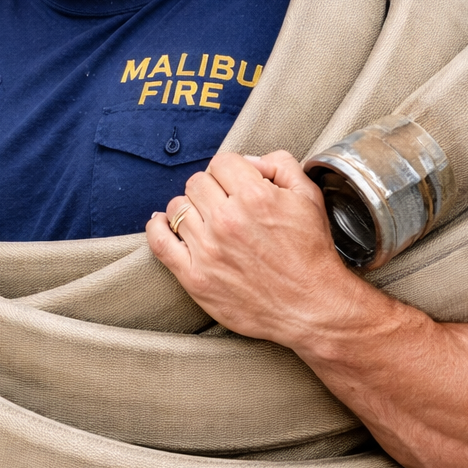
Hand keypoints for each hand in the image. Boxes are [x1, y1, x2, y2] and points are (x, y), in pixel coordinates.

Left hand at [146, 149, 359, 348]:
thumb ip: (281, 166)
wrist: (311, 307)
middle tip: (223, 204)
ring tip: (205, 220)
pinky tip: (161, 223)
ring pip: (177, 208)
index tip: (235, 184)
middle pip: (197, 183)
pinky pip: (159, 242)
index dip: (230, 171)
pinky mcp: (195, 277)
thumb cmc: (311, 253)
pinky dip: (156, 228)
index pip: (221, 163)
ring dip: (190, 209)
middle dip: (211, 188)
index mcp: (255, 196)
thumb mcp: (309, 197)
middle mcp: (227, 221)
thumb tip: (250, 160)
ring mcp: (208, 250)